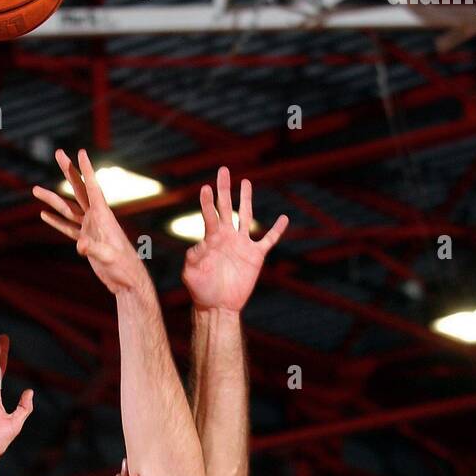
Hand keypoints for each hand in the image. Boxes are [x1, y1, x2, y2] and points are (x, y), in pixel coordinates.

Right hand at [33, 149, 147, 296]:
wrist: (127, 281)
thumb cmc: (123, 267)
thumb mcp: (108, 256)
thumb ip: (93, 248)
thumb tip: (79, 245)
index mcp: (103, 215)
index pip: (92, 187)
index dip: (86, 170)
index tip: (80, 151)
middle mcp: (95, 218)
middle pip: (78, 189)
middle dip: (68, 171)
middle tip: (58, 152)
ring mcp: (89, 229)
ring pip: (68, 209)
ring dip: (52, 199)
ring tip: (35, 189)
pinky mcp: (85, 241)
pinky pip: (67, 228)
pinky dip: (56, 221)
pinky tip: (44, 215)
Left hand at [182, 167, 287, 312]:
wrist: (218, 306)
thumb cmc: (201, 290)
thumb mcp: (191, 274)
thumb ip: (192, 259)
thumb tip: (197, 247)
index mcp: (211, 239)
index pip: (210, 215)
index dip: (208, 202)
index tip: (206, 187)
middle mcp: (227, 237)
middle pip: (226, 208)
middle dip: (225, 189)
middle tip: (223, 170)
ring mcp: (242, 245)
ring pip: (246, 217)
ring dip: (246, 200)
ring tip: (246, 182)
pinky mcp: (255, 256)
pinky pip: (268, 240)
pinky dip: (277, 230)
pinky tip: (284, 219)